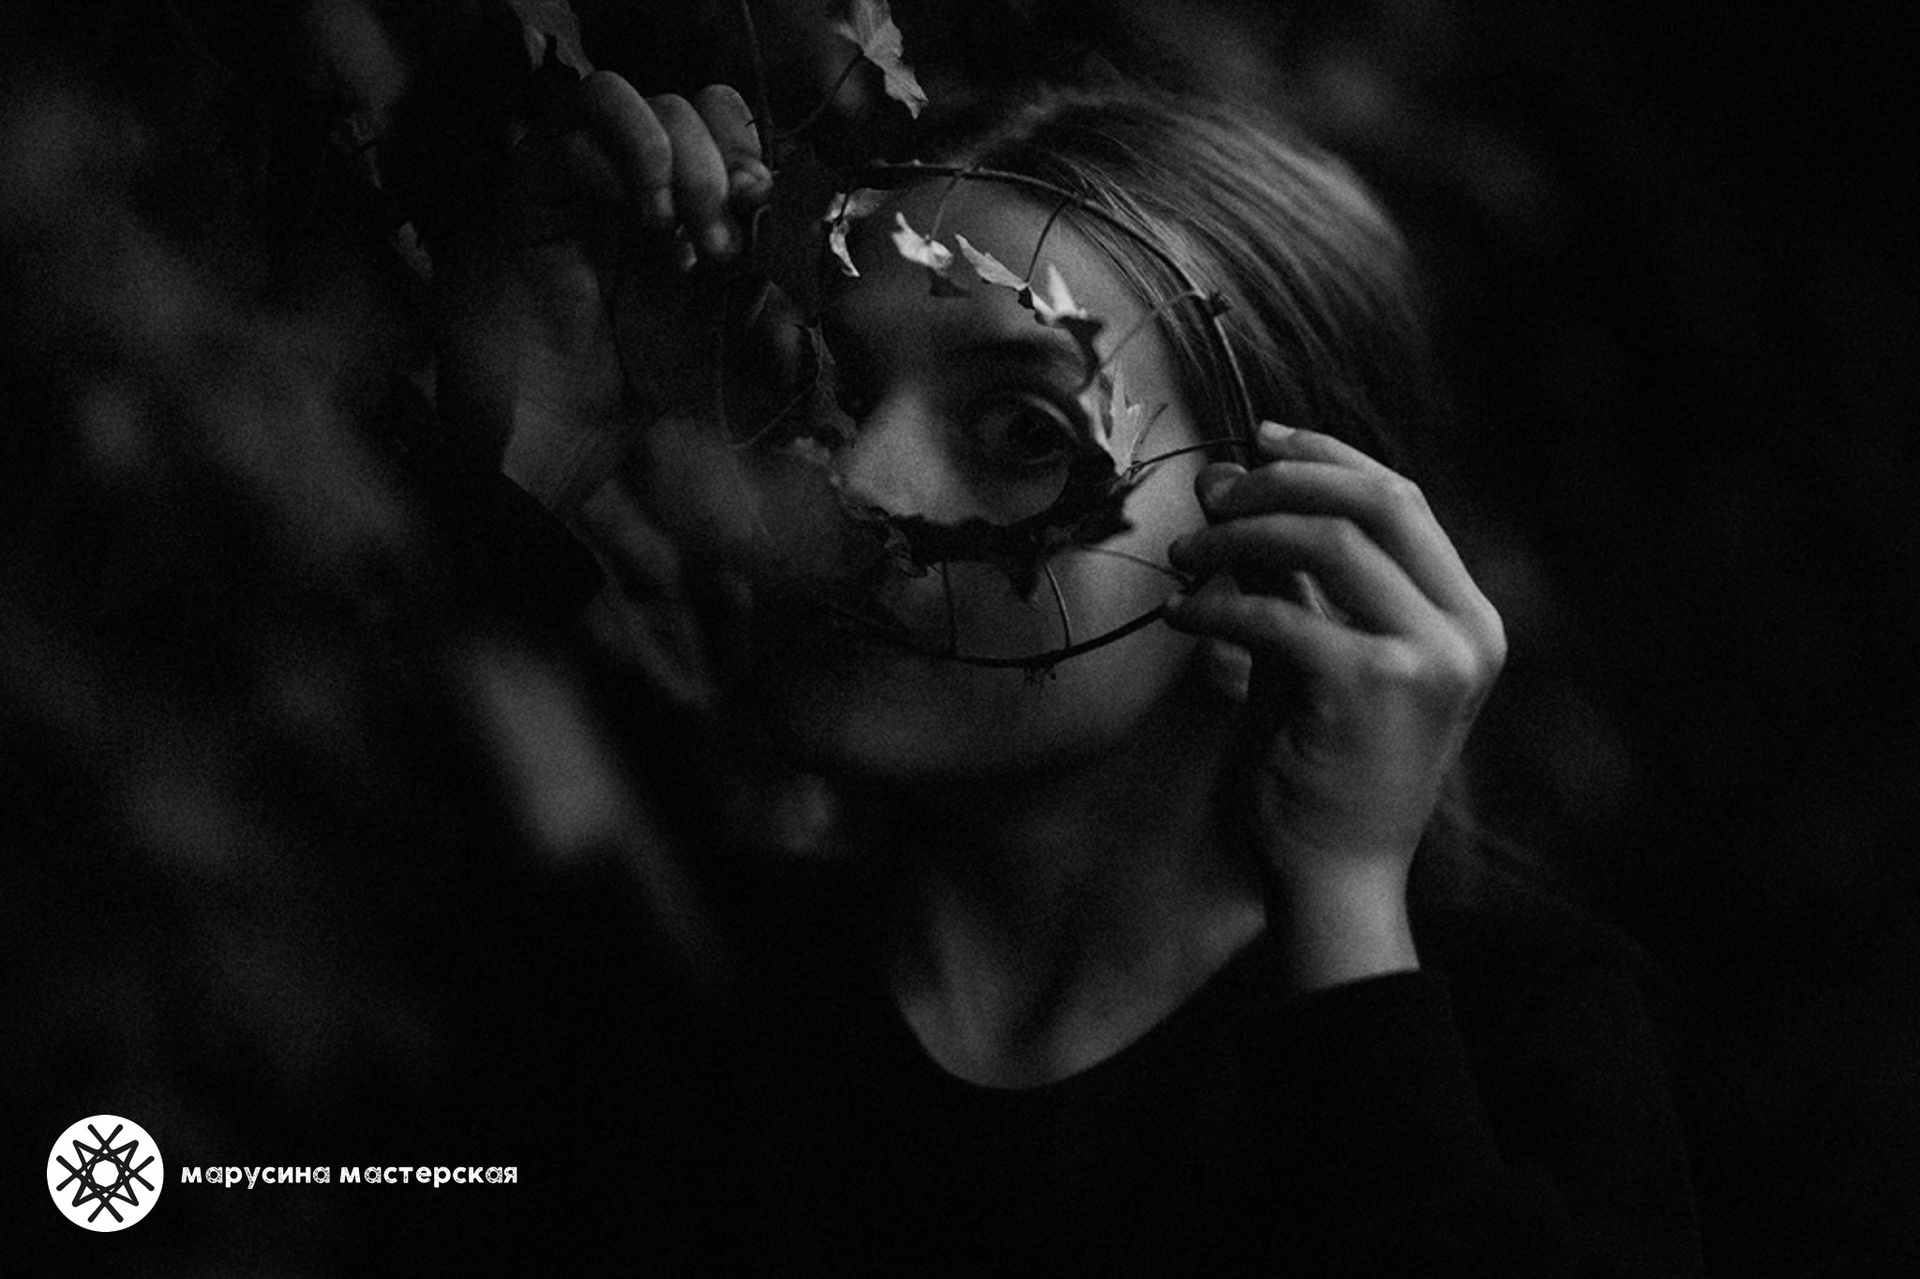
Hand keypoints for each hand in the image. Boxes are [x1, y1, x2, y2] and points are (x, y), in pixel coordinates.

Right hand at [433, 70, 769, 513]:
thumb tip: (805, 241)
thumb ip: (770, 287)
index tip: (761, 208)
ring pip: (649, 99)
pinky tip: (649, 205)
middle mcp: (642, 174)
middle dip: (723, 165)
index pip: (730, 129)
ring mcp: (590, 164)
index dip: (751, 154)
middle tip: (720, 247)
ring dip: (685, 158)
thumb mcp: (733, 332)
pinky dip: (635, 138)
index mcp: (691, 200)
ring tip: (682, 235)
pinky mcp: (541, 163)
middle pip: (697, 106)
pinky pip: (590, 104)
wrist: (565, 425)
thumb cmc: (644, 382)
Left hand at [1164, 422, 1505, 988]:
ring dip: (1239, 537)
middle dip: (1283, 480)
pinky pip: (1279, 612)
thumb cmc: (1326, 769)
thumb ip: (1292, 576)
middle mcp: (1464, 630)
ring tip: (1184, 557)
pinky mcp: (1370, 687)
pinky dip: (1218, 604)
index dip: (1324, 456)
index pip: (1402, 498)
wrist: (1336, 878)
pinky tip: (1180, 617)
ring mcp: (1426, 658)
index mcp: (1467, 617)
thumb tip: (1225, 485)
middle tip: (1211, 494)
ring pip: (1328, 541)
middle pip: (1377, 500)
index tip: (1255, 441)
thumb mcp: (1320, 655)